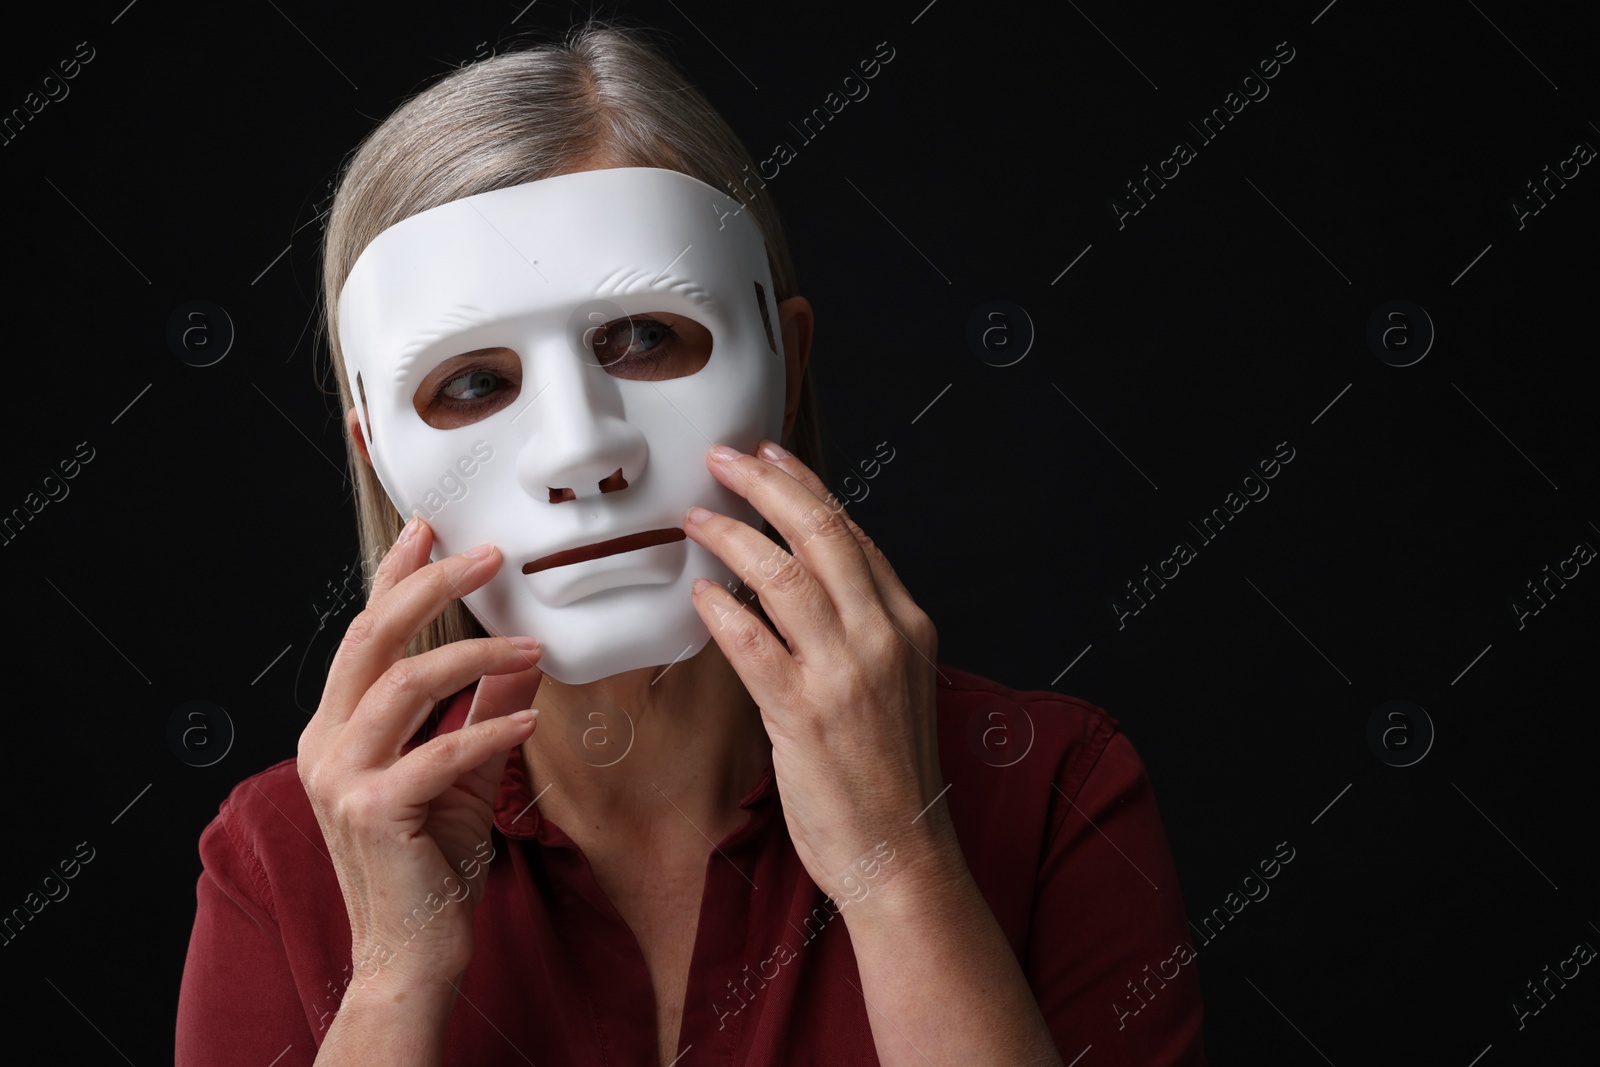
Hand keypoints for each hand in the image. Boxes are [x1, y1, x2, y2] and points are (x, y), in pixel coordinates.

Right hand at [297, 515, 542, 990]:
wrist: (410, 952)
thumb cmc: (429, 864)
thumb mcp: (459, 771)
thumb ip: (481, 709)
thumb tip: (524, 651)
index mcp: (336, 728)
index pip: (364, 634)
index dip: (395, 577)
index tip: (430, 531)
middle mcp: (327, 743)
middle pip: (373, 639)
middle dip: (430, 587)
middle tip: (486, 555)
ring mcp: (343, 777)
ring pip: (406, 682)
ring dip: (478, 655)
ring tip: (531, 644)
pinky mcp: (376, 810)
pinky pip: (442, 750)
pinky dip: (492, 727)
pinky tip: (531, 714)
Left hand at [682, 441, 956, 908]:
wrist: (901, 853)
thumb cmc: (888, 774)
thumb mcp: (894, 683)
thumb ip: (858, 628)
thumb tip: (803, 579)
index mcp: (907, 625)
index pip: (853, 533)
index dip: (804, 486)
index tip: (767, 457)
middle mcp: (883, 637)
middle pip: (821, 532)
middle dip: (766, 484)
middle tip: (723, 458)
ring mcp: (846, 674)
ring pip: (784, 575)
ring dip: (732, 535)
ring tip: (696, 516)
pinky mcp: (806, 714)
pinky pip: (752, 642)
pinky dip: (721, 609)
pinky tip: (698, 593)